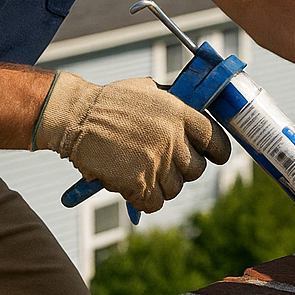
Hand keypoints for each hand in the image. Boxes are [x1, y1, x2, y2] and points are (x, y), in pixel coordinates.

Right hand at [32, 74, 231, 211]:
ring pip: (175, 188)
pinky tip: (133, 186)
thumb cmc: (110, 102)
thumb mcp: (149, 91)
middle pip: (196, 170)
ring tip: (142, 171)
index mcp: (179, 113)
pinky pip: (154, 203)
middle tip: (165, 164)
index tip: (215, 157)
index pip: (215, 140)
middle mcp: (172, 138)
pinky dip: (145, 200)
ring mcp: (156, 162)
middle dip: (183, 170)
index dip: (218, 152)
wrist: (76, 117)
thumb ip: (174, 106)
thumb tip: (194, 121)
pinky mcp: (138, 183)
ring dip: (161, 185)